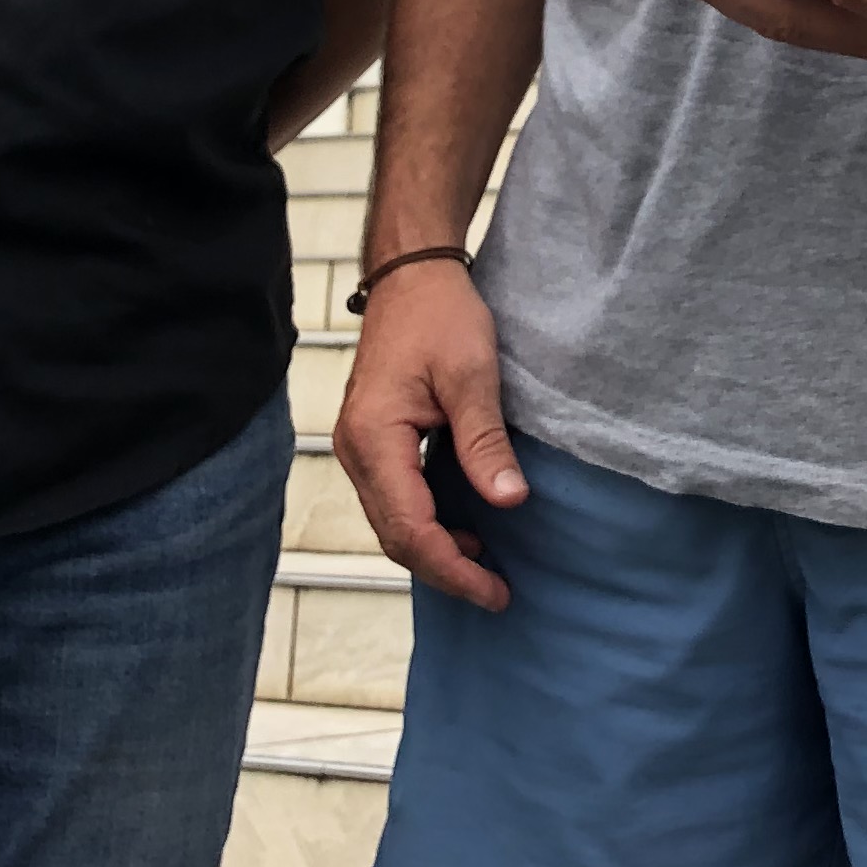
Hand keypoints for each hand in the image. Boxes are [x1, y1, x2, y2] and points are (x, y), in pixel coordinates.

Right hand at [333, 260, 524, 610]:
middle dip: (445, 569)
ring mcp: (361, 448)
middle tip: (497, 591)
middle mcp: (357, 451)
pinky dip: (428, 522)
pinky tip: (465, 525)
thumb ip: (485, 441)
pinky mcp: (374, 441)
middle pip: (395, 535)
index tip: (495, 591)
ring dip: (436, 549)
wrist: (412, 275)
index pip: (409, 528)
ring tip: (487, 566)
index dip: (453, 568)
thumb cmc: (440, 314)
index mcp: (374, 439)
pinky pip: (396, 499)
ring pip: (393, 521)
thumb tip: (508, 501)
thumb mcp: (472, 374)